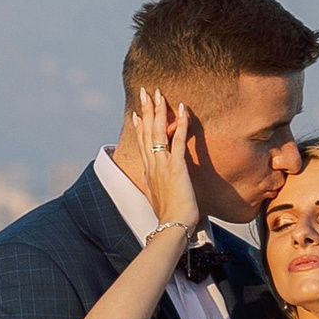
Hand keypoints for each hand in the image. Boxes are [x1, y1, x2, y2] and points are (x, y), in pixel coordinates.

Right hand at [132, 88, 202, 232]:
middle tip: (146, 92)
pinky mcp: (176, 167)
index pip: (141, 144)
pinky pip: (177, 140)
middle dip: (146, 110)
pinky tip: (182, 109)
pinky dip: (180, 123)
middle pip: (147, 131)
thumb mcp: (157, 199)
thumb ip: (154, 187)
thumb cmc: (170, 217)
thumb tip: (151, 182)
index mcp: (148, 172)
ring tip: (159, 93)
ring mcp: (162, 164)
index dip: (139, 127)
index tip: (136, 114)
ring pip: (158, 132)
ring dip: (159, 110)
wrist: (173, 226)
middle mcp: (152, 165)